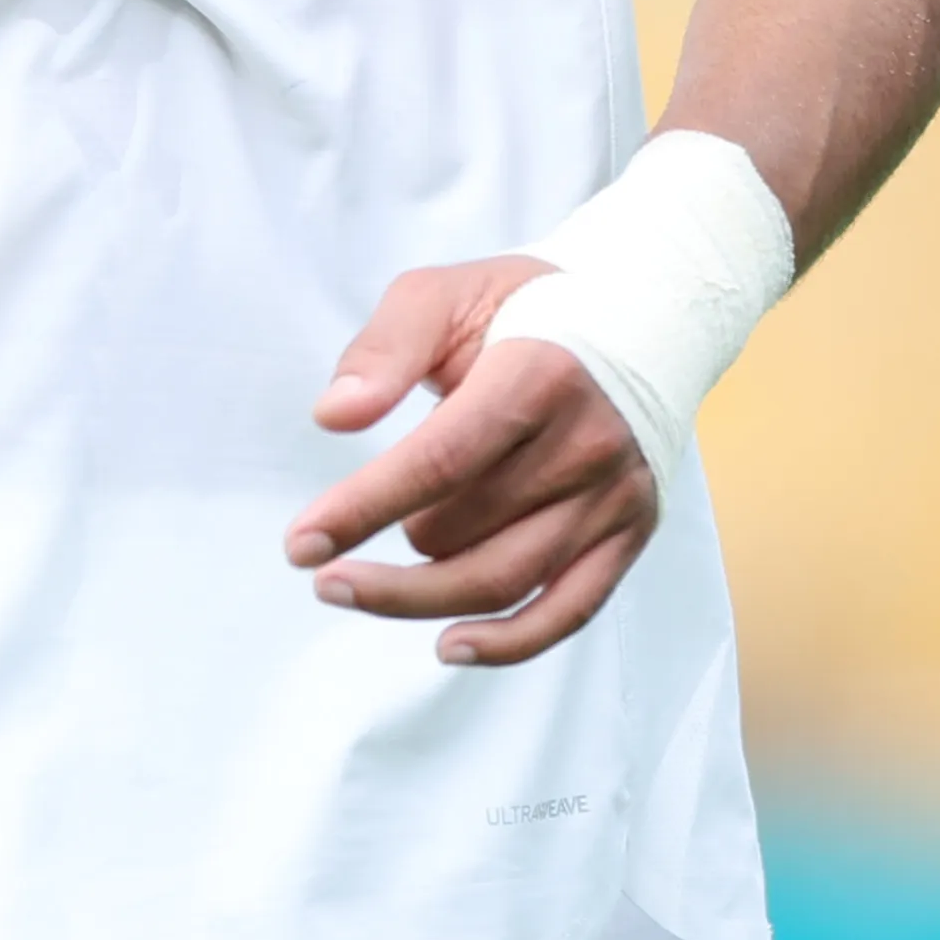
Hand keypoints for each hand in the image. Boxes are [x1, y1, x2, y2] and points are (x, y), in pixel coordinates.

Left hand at [288, 256, 663, 666]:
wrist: (639, 319)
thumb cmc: (523, 307)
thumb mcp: (445, 293)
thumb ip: (384, 347)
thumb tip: (334, 416)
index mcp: (539, 375)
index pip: (440, 462)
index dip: (364, 509)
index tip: (301, 544)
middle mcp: (585, 443)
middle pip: (464, 530)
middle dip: (385, 544)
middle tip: (326, 553)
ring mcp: (613, 496)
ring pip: (505, 580)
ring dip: (417, 600)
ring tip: (353, 589)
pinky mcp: (628, 533)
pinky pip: (570, 610)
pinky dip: (509, 643)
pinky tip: (449, 646)